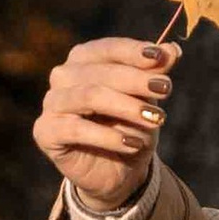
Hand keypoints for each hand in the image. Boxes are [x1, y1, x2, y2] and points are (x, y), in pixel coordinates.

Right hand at [34, 34, 174, 210]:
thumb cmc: (131, 125)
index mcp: (84, 59)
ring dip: (126, 106)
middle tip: (166, 89)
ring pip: (88, 96)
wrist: (119, 171)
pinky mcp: (45, 132)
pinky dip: (108, 136)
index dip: (133, 51)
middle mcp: (63, 76)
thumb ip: (156, 73)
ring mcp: (52, 103)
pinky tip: (133, 143)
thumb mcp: (148, 99)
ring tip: (155, 119)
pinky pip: (75, 129)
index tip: (161, 57)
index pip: (107, 49)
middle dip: (136, 80)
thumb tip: (173, 49)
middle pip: (99, 72)